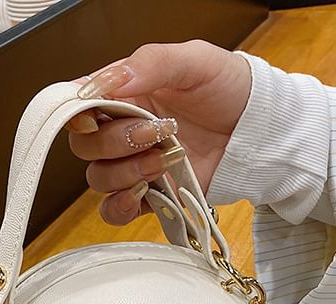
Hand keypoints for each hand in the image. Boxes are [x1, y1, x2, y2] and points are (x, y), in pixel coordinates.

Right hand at [67, 40, 249, 224]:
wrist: (259, 130)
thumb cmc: (230, 90)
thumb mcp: (194, 60)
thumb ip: (149, 63)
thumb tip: (107, 81)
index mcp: (125, 93)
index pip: (78, 104)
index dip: (75, 113)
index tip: (93, 115)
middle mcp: (123, 130)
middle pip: (85, 146)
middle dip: (114, 142)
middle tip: (153, 132)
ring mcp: (135, 165)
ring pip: (99, 179)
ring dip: (126, 172)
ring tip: (165, 158)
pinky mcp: (151, 195)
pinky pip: (115, 211)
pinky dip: (122, 205)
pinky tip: (144, 190)